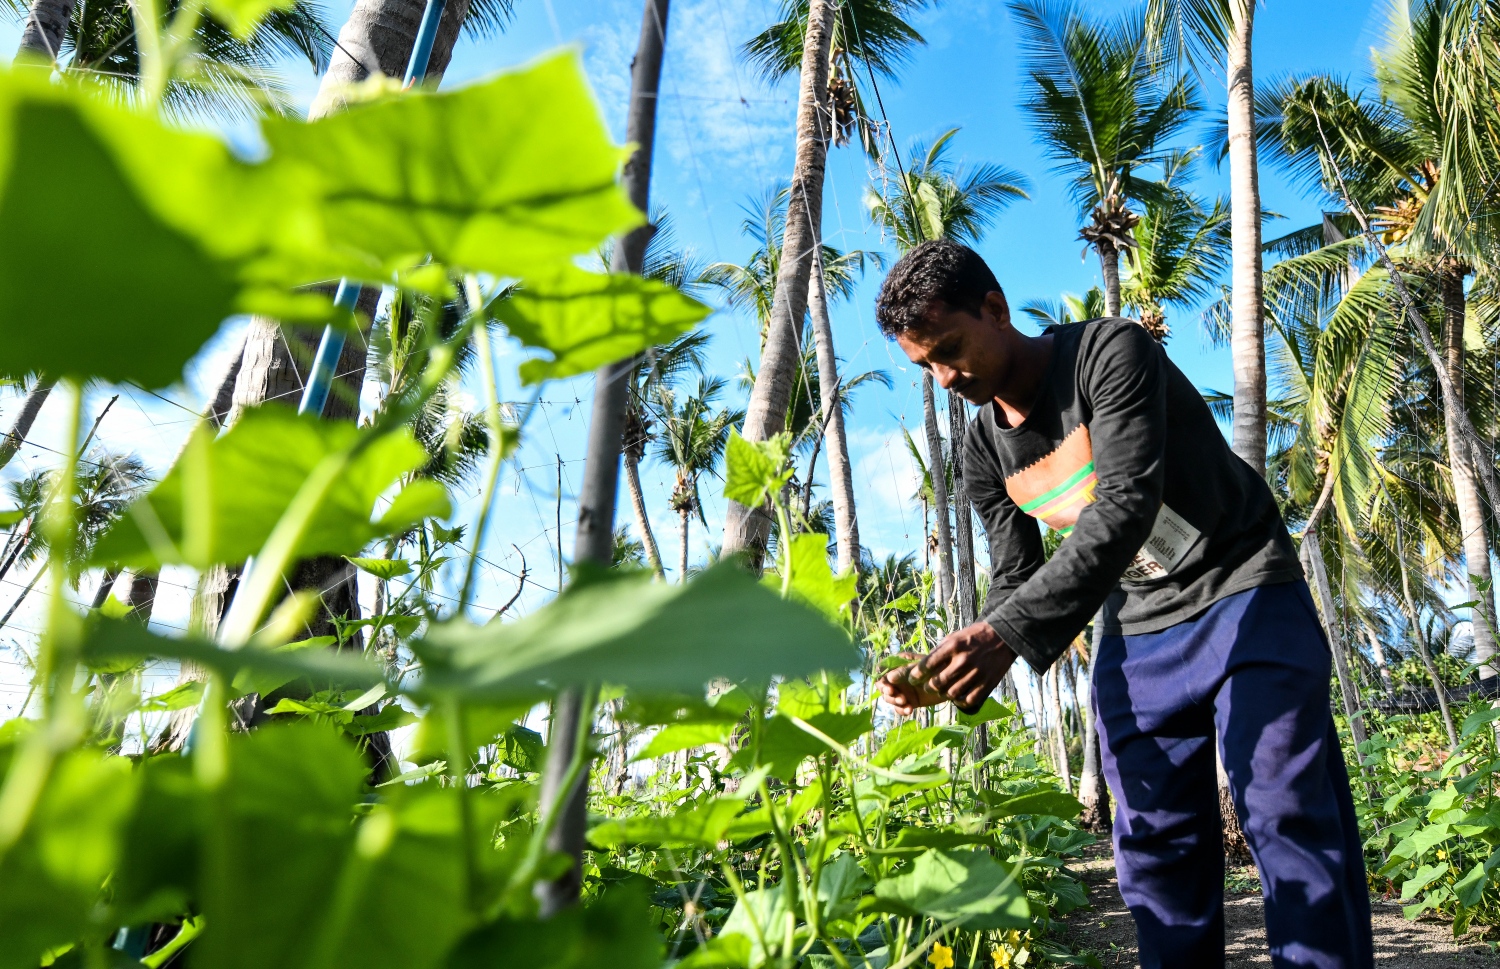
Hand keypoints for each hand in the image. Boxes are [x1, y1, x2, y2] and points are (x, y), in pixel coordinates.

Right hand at [876, 651, 948, 716]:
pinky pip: (899, 707)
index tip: (888, 687)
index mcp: (899, 664)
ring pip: (890, 698)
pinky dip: (902, 710)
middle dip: (888, 693)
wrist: (953, 682)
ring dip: (895, 702)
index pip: (882, 670)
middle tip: (899, 697)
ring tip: (905, 703)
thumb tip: (889, 678)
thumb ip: (905, 672)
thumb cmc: (938, 668)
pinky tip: (909, 710)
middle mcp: (898, 677)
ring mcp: (903, 690)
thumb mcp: (921, 668)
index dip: (881, 679)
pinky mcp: (909, 701)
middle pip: (883, 686)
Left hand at [877, 622, 1015, 716]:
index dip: (916, 675)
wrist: (1003, 637)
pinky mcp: (987, 684)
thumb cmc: (973, 637)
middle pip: (937, 683)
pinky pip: (968, 700)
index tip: (913, 678)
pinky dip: (960, 701)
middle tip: (927, 686)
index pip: (927, 665)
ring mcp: (976, 674)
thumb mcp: (954, 637)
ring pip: (951, 694)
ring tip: (943, 691)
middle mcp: (963, 661)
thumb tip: (921, 666)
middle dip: (928, 687)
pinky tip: (957, 696)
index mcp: (953, 646)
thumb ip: (939, 652)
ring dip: (944, 694)